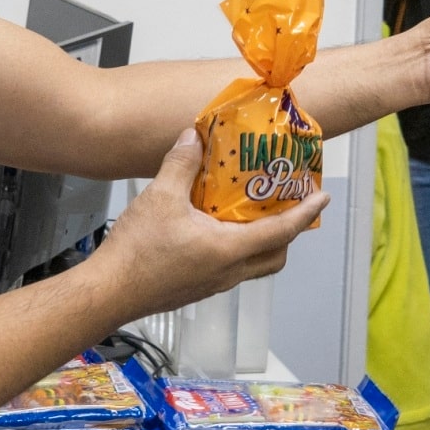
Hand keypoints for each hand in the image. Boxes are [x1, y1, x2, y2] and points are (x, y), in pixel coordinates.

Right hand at [91, 130, 323, 318]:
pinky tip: (215, 228)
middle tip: (286, 205)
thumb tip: (193, 137)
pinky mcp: (197, 289)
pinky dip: (238, 249)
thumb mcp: (160, 196)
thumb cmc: (137, 251)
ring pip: (254, 265)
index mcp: (229, 250)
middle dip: (288, 232)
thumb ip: (181, 164)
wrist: (107, 293)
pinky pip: (231, 269)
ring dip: (262, 242)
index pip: (282, 231)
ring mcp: (213, 284)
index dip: (305, 213)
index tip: (322, 198)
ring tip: (252, 214)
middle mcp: (229, 272)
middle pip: (276, 256)